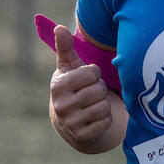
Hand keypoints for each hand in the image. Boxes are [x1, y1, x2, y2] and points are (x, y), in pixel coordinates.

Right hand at [49, 24, 112, 144]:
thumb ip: (65, 47)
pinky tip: (95, 117)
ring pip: (104, 106)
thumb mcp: (67, 67)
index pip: (92, 73)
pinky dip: (105, 118)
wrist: (69, 120)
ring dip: (103, 104)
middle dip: (100, 89)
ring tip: (93, 103)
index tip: (88, 77)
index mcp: (58, 86)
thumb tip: (59, 27)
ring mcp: (71, 123)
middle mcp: (61, 106)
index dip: (94, 73)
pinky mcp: (82, 136)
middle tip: (92, 91)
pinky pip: (106, 122)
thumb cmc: (72, 86)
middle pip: (99, 90)